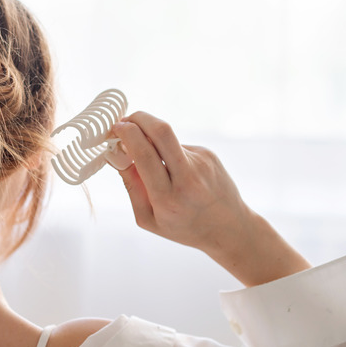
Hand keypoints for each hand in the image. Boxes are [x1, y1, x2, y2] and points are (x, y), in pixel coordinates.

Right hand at [110, 112, 310, 285]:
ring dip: (151, 140)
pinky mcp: (209, 154)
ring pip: (168, 138)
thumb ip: (132, 187)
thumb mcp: (148, 218)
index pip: (144, 154)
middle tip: (125, 122)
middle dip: (138, 118)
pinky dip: (168, 152)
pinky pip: (179, 146)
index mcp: (168, 197)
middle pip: (161, 130)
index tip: (116, 129)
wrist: (229, 228)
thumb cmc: (185, 227)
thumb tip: (118, 156)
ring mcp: (201, 162)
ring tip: (153, 162)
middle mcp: (188, 177)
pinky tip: (176, 171)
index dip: (127, 134)